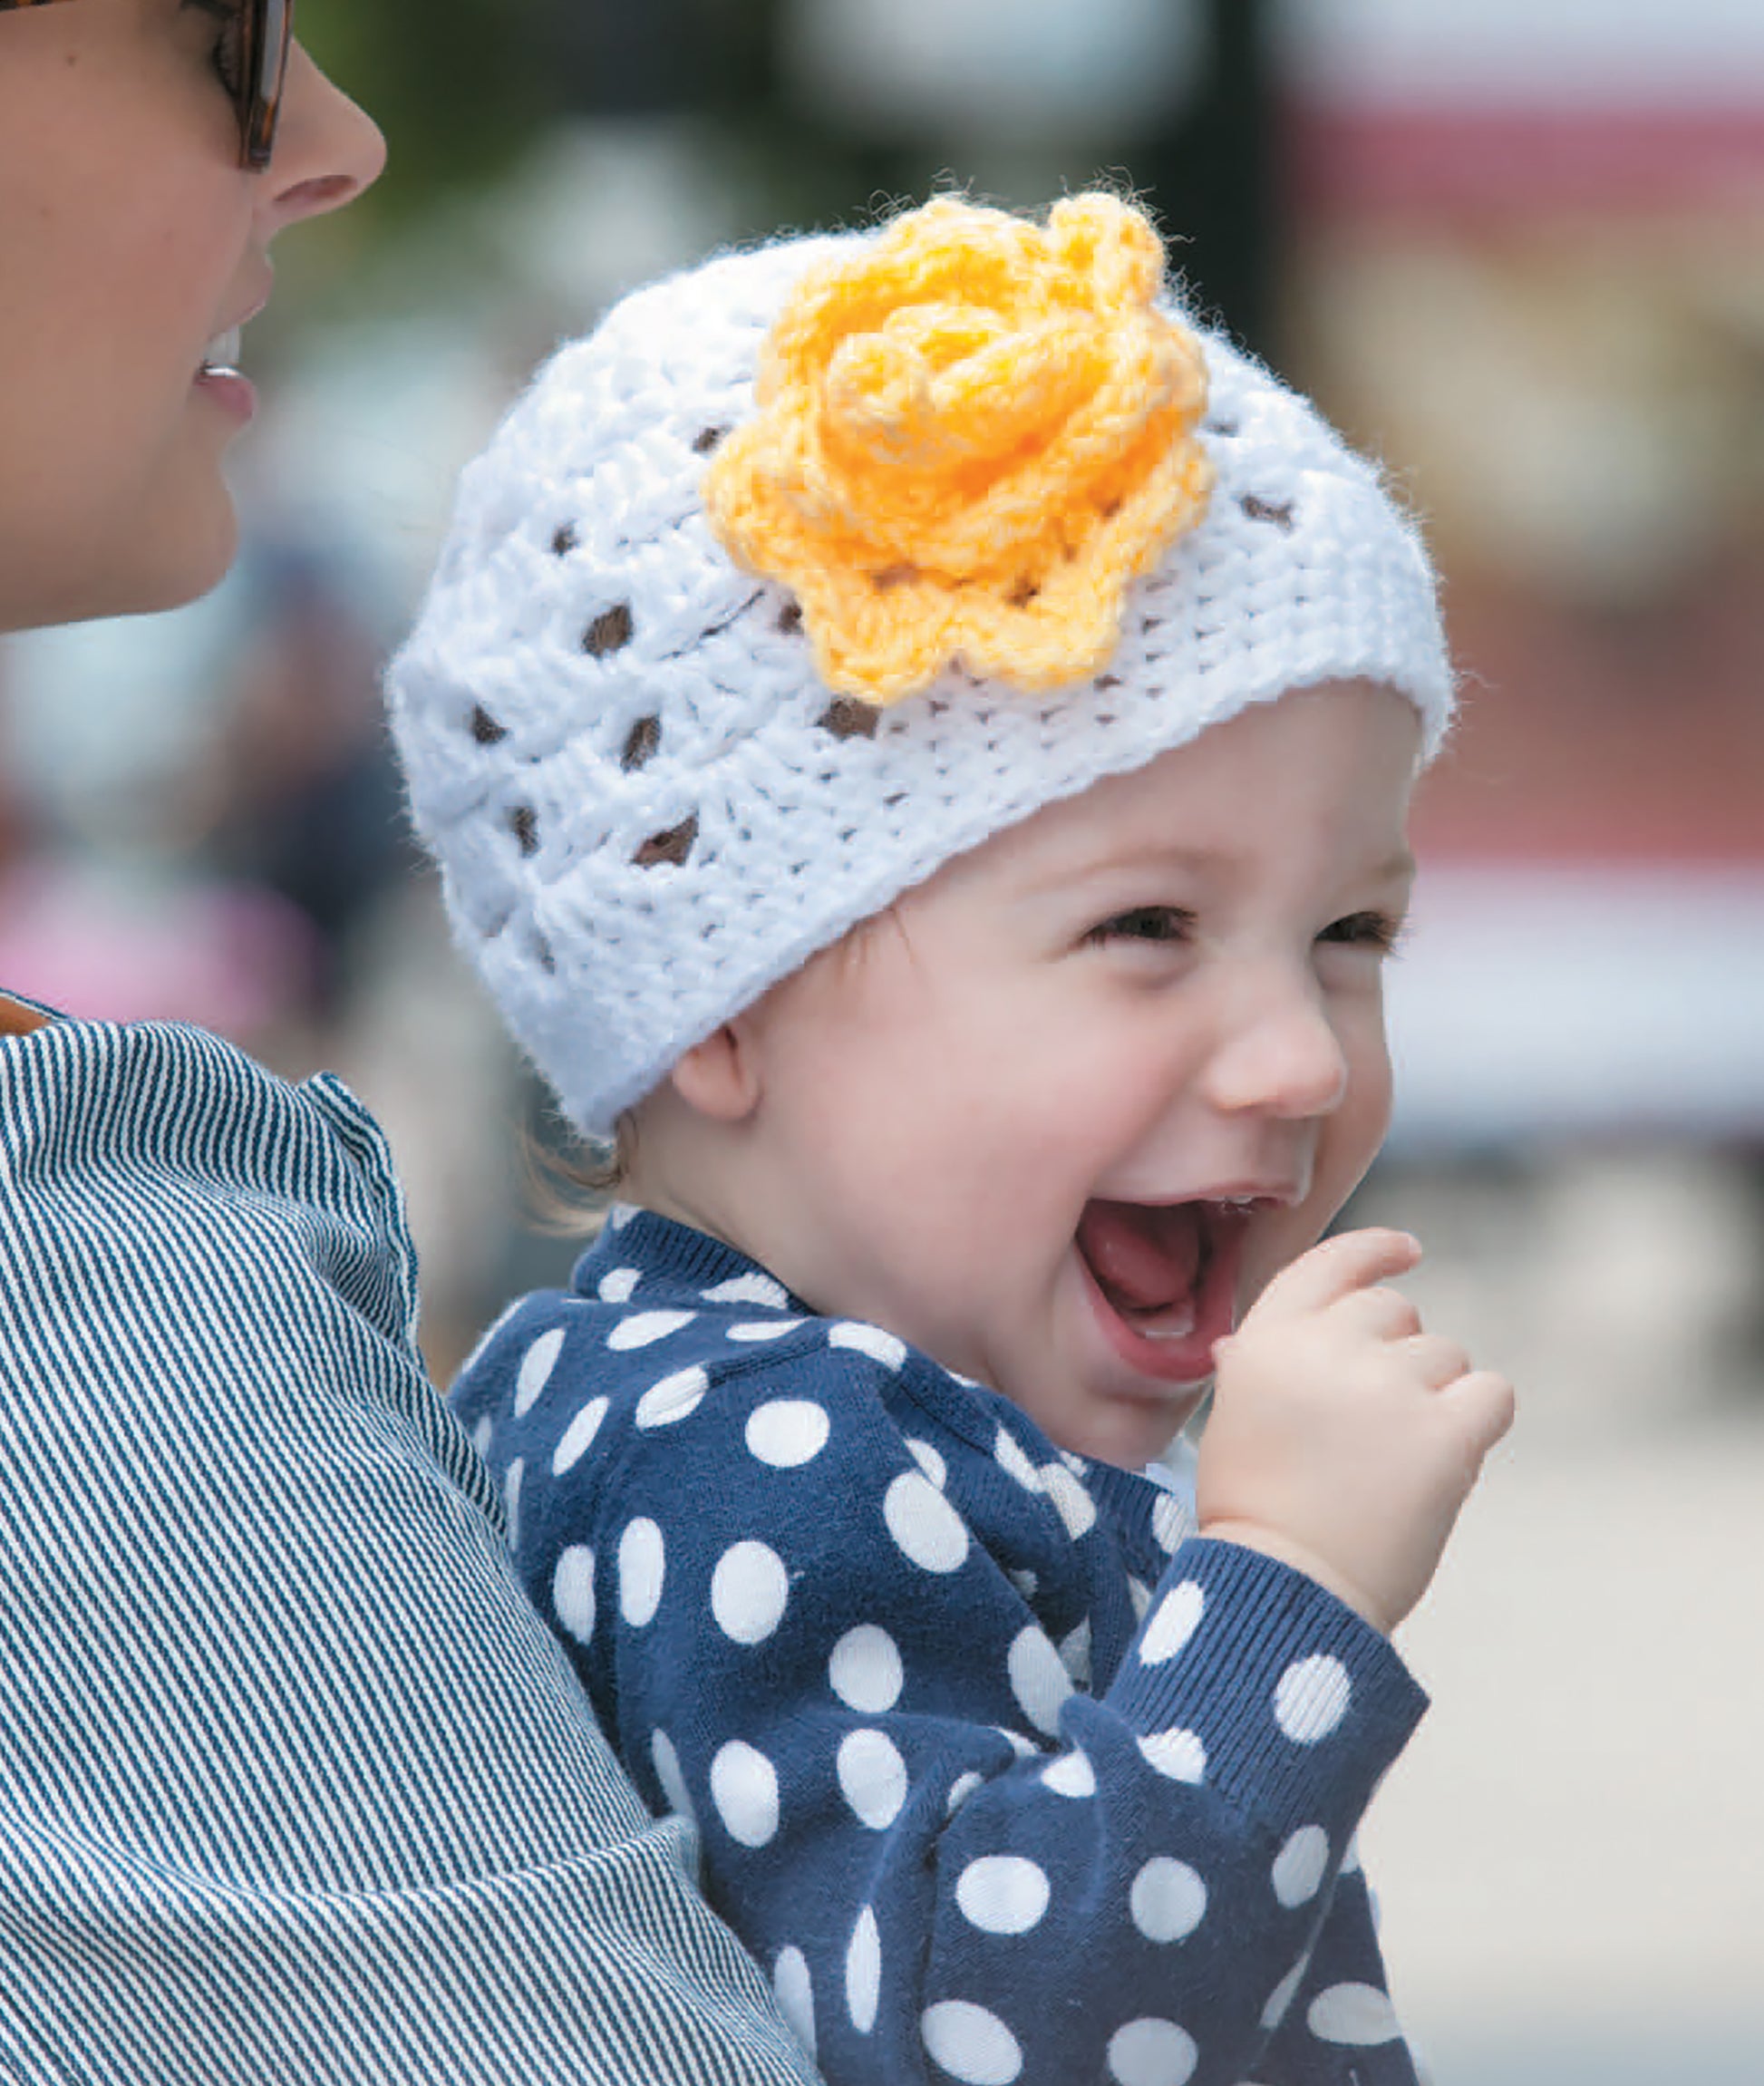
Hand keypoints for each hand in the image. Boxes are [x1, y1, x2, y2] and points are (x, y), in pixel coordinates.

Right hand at [1197, 1227, 1514, 1634]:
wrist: (1286, 1593)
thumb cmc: (1254, 1516)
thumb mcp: (1230, 1422)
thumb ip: (1253, 1368)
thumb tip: (1250, 1343)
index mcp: (1267, 1339)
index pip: (1330, 1263)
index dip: (1375, 1251)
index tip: (1408, 1252)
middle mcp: (1326, 1347)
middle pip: (1395, 1312)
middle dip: (1398, 1354)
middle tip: (1377, 1422)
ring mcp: (1389, 1385)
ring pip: (1446, 1355)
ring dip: (1435, 1396)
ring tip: (1395, 1461)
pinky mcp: (1445, 1432)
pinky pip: (1492, 1393)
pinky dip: (1478, 1419)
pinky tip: (1449, 1457)